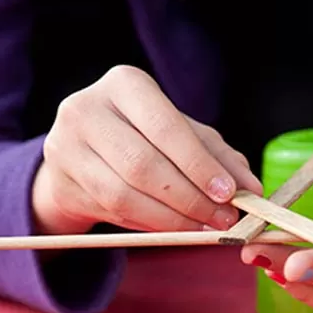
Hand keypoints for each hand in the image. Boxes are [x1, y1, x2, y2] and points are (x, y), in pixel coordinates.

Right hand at [32, 65, 262, 235]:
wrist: (78, 154)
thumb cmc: (139, 137)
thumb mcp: (179, 134)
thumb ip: (216, 156)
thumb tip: (252, 188)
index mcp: (123, 84)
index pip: (165, 126)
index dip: (198, 164)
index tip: (229, 193)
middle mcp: (86, 109)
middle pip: (143, 163)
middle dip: (189, 197)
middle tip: (223, 218)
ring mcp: (66, 147)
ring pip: (124, 194)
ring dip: (171, 218)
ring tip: (204, 228)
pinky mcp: (60, 183)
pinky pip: (112, 211)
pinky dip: (150, 224)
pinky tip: (175, 228)